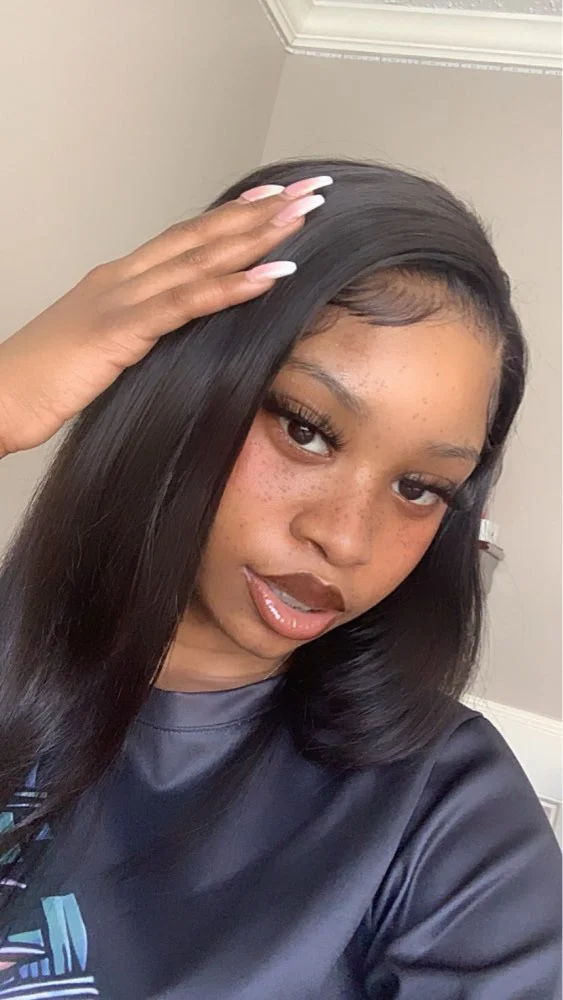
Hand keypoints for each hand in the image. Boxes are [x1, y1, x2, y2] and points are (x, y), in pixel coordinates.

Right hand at [0, 176, 329, 454]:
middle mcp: (123, 277)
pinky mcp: (120, 329)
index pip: (185, 239)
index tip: (272, 198)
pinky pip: (186, 303)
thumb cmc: (43, 380)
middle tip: (308, 192)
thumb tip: (169, 335)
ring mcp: (121, 298)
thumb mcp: (100, 349)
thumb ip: (136, 331)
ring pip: (200, 258)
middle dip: (259, 212)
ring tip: (302, 217)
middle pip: (201, 235)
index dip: (231, 216)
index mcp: (118, 281)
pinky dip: (231, 286)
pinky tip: (271, 275)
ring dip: (256, 237)